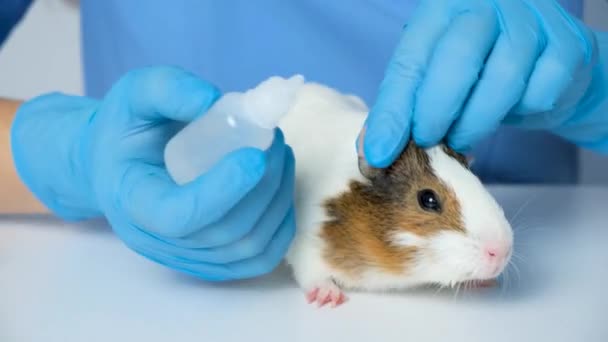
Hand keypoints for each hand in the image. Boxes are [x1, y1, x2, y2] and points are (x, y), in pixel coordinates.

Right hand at [11, 66, 295, 280]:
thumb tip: (214, 100)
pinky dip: (280, 224)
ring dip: (277, 200)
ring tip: (280, 156)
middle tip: (275, 141)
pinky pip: (258, 259)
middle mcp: (158, 239)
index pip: (180, 216)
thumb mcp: (135, 94)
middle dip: (263, 186)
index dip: (223, 190)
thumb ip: (169, 89)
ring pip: (248, 247)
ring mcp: (186, 257)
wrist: (120, 163)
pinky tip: (280, 186)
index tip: (254, 154)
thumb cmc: (128, 129)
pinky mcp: (211, 262)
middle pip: (224, 231)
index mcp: (133, 200)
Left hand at [362, 0, 606, 166]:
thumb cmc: (479, 71)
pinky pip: (540, 91)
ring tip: (462, 137)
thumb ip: (408, 103)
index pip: (411, 59)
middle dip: (435, 110)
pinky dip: (521, 113)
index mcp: (443, 8)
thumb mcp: (436, 77)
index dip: (393, 110)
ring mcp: (531, 20)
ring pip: (502, 77)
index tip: (378, 152)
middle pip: (457, 58)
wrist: (547, 64)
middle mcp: (487, 3)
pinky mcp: (567, 45)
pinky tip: (511, 112)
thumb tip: (374, 150)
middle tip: (427, 140)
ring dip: (476, 121)